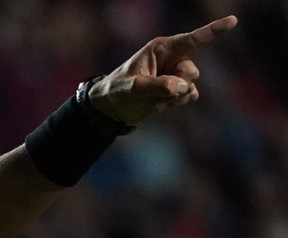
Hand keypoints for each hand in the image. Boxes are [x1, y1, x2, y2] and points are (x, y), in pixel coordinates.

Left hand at [88, 15, 237, 125]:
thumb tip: (183, 87)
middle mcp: (172, 59)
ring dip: (178, 94)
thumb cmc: (117, 90)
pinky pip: (190, 95)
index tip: (233, 21)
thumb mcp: (132, 87)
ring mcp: (175, 74)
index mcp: (161, 49)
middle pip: (191, 71)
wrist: (112, 108)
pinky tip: (164, 103)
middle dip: (179, 83)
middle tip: (158, 90)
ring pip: (191, 84)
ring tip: (156, 97)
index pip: (191, 39)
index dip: (213, 30)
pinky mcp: (176, 89)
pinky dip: (180, 101)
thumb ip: (157, 86)